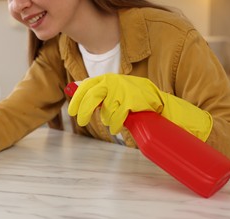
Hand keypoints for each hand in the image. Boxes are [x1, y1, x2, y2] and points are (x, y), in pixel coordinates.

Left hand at [68, 73, 211, 140]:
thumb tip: (72, 90)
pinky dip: (115, 125)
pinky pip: (117, 117)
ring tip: (112, 123)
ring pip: (105, 109)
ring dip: (106, 119)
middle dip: (84, 110)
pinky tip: (116, 128)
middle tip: (81, 121)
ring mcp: (123, 91)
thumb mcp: (112, 91)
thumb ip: (96, 92)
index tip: (72, 111)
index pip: (86, 86)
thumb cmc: (130, 97)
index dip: (77, 99)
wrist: (157, 100)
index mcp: (106, 79)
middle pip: (92, 96)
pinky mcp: (132, 101)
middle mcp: (113, 82)